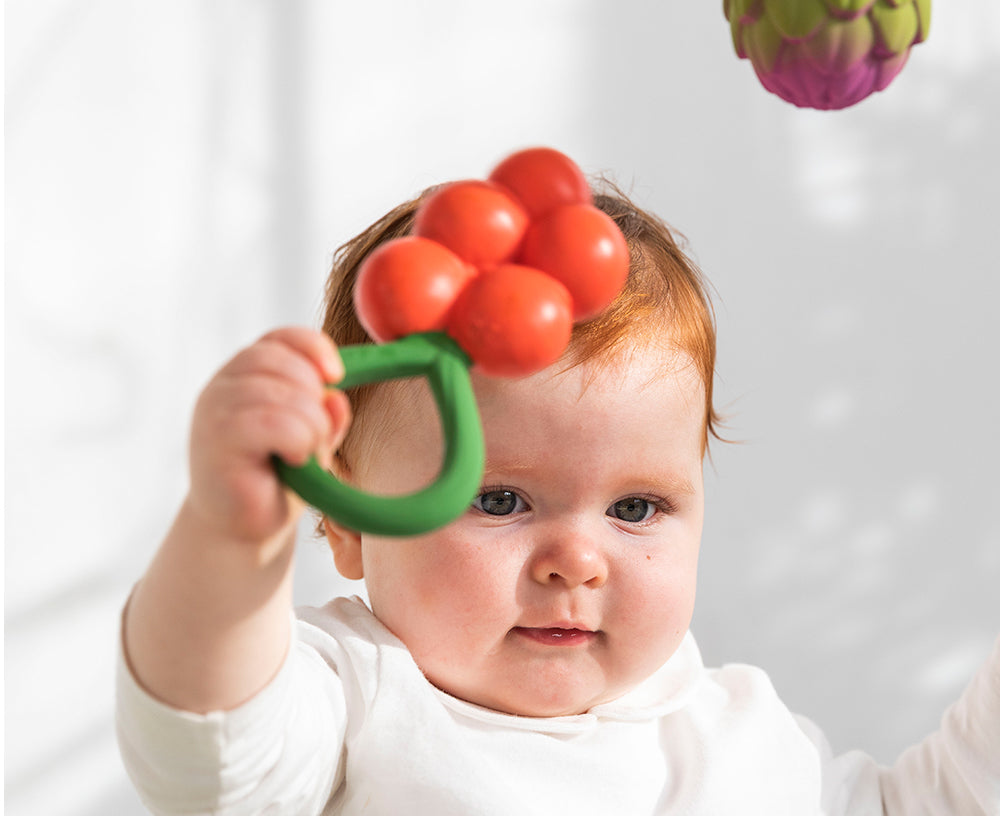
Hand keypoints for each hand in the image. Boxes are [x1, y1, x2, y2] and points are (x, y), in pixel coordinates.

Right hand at [186, 327, 349, 543]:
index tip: (338, 375)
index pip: (281, 338)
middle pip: (280, 361)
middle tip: (317, 433)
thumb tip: (337, 397)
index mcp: (247, 373)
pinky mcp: (214, 441)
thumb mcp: (314, 437)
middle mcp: (224, 385)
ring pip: (280, 393)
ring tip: (304, 452)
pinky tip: (293, 459)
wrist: (243, 528)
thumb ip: (327, 414)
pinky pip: (272, 423)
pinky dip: (297, 440)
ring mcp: (214, 410)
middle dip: (313, 396)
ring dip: (310, 424)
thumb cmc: (280, 478)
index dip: (314, 348)